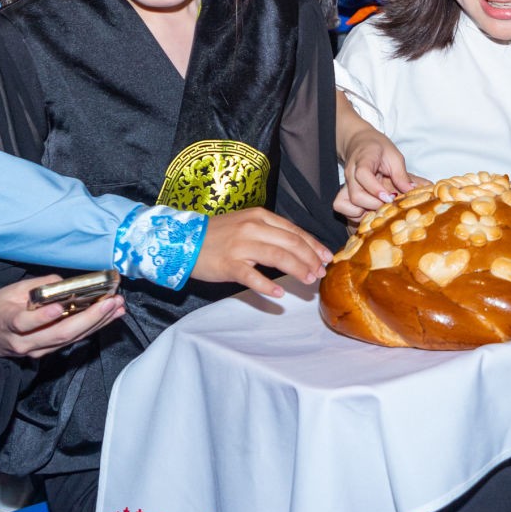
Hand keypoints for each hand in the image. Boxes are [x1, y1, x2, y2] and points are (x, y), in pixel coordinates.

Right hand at [0, 275, 125, 359]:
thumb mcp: (10, 291)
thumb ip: (37, 287)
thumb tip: (65, 284)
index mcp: (9, 322)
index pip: (24, 323)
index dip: (42, 317)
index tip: (59, 307)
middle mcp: (24, 342)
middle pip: (59, 334)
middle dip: (89, 318)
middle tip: (110, 302)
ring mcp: (37, 350)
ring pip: (70, 339)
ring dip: (98, 323)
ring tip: (117, 308)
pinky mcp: (47, 352)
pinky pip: (72, 340)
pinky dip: (92, 328)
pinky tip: (109, 317)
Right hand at [191, 207, 332, 297]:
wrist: (183, 240)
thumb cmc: (218, 235)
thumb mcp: (246, 224)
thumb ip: (270, 232)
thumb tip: (298, 247)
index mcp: (260, 216)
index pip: (294, 231)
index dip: (313, 245)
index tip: (326, 256)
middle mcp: (252, 227)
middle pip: (291, 243)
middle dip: (310, 258)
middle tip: (320, 272)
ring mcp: (240, 246)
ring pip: (278, 256)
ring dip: (298, 269)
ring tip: (309, 280)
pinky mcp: (228, 264)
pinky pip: (252, 276)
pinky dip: (267, 285)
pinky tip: (279, 294)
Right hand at [336, 127, 423, 218]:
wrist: (360, 143)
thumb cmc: (379, 149)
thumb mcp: (394, 156)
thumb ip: (402, 175)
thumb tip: (412, 191)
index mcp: (363, 159)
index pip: (363, 174)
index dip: (375, 189)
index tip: (389, 197)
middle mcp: (350, 173)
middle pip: (356, 195)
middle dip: (374, 204)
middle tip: (389, 204)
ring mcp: (345, 183)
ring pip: (346, 203)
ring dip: (365, 211)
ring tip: (380, 208)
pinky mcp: (343, 191)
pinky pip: (342, 207)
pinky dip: (354, 213)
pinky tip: (369, 209)